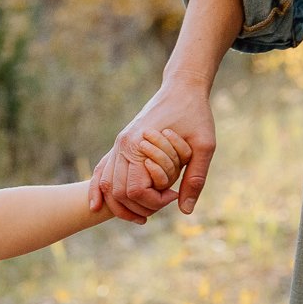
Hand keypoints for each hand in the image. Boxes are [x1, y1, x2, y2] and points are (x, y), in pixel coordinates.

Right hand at [93, 79, 217, 221]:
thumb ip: (196, 178)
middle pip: (117, 192)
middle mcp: (122, 146)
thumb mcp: (205, 145)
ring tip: (141, 216)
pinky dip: (97, 190)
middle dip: (138, 207)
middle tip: (162, 203)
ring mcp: (118, 145)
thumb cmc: (195, 114)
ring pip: (105, 185)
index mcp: (139, 145)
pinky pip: (101, 172)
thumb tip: (185, 209)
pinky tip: (97, 206)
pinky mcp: (120, 145)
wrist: (182, 88)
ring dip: (118, 206)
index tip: (174, 195)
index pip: (135, 190)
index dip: (154, 201)